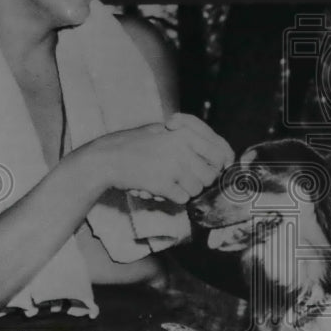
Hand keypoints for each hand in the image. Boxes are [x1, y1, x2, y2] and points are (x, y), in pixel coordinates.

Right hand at [84, 117, 233, 204]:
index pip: (221, 153)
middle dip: (199, 181)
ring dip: (185, 190)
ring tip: (168, 181)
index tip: (214, 172)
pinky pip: (183, 198)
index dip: (220, 166)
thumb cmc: (136, 145)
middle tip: (184, 179)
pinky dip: (173, 197)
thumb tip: (222, 157)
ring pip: (197, 189)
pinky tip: (160, 188)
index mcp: (186, 132)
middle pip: (210, 175)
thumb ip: (191, 141)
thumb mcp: (165, 132)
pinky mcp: (163, 182)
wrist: (107, 157)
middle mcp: (183, 147)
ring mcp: (174, 165)